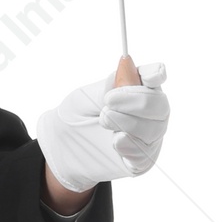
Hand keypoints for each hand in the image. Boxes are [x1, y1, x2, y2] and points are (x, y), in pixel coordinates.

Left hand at [35, 58, 169, 194]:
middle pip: (160, 105)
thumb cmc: (77, 116)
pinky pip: (146, 154)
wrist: (62, 145)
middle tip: (108, 103)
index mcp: (137, 88)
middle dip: (135, 102)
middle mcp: (148, 111)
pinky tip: (116, 142)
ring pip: (154, 129)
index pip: (156, 76)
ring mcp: (147, 136)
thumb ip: (109, 84)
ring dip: (127, 124)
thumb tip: (127, 62)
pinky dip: (130, 146)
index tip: (148, 77)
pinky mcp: (140, 159)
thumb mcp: (86, 95)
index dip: (155, 75)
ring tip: (104, 121)